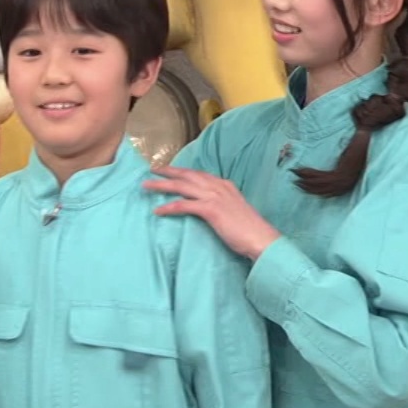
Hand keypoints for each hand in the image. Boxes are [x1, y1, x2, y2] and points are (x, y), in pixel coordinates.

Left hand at [143, 166, 280, 260]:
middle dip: (168, 171)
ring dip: (162, 185)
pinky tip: (158, 210)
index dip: (182, 171)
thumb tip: (208, 206)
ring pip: (182, 187)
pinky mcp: (211, 210)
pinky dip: (169, 207)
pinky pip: (184, 206)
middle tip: (152, 169)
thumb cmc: (249, 229)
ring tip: (147, 186)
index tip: (169, 170)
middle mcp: (218, 187)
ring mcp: (214, 197)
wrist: (260, 237)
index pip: (198, 174)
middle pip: (187, 175)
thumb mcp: (234, 209)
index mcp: (224, 185)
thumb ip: (221, 203)